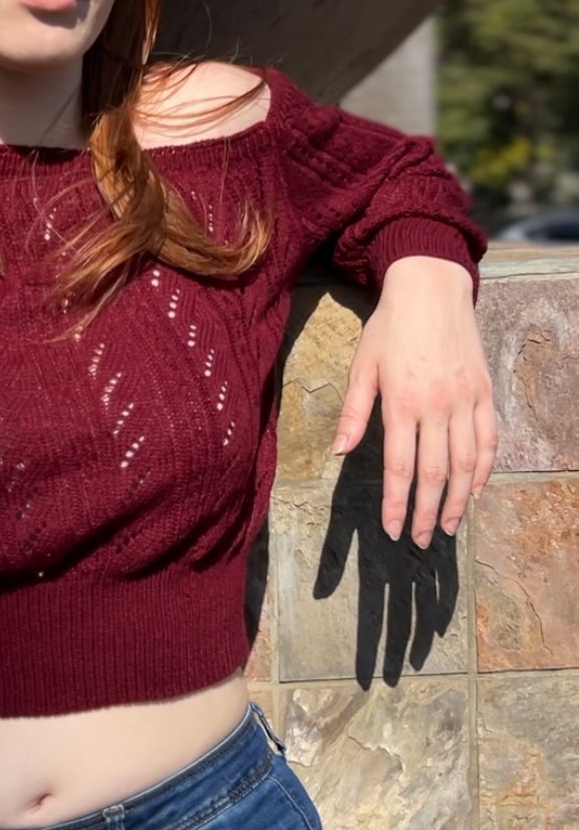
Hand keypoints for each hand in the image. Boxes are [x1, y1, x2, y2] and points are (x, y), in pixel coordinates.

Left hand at [329, 257, 497, 546]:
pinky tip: (475, 489)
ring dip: (457, 500)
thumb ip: (354, 412)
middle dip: (427, 513)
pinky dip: (485, 468)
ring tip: (448, 526)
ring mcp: (465, 400)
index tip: (393, 531)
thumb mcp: (362, 365)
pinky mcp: (483, 391)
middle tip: (420, 540)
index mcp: (402, 403)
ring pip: (466, 463)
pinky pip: (489, 438)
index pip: (401, 468)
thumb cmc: (389, 327)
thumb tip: (339, 452)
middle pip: (434, 474)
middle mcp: (437, 406)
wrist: (430, 288)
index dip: (397, 504)